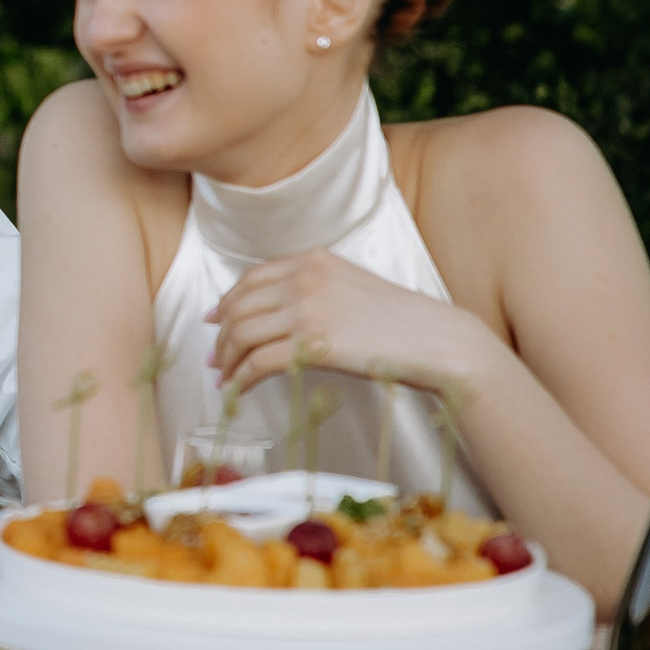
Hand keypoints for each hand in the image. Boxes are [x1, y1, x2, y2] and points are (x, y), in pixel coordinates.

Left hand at [208, 249, 491, 394]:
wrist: (435, 339)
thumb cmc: (399, 320)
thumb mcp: (351, 286)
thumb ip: (312, 289)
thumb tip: (270, 314)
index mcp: (313, 260)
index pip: (251, 278)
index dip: (227, 301)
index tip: (214, 320)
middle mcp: (305, 280)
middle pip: (240, 307)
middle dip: (221, 335)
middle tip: (214, 358)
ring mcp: (308, 311)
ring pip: (243, 335)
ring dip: (227, 360)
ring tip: (225, 377)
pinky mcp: (314, 346)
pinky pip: (259, 363)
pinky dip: (241, 378)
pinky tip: (238, 390)